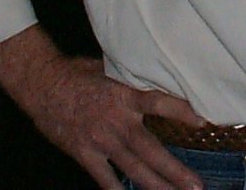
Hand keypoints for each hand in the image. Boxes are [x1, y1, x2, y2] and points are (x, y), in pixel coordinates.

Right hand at [0, 26, 204, 189]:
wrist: (42, 85)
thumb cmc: (77, 72)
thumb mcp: (109, 68)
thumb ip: (131, 79)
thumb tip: (154, 74)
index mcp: (125, 96)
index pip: (159, 103)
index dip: (181, 112)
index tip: (203, 122)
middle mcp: (117, 121)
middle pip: (151, 150)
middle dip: (175, 170)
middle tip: (196, 185)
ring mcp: (101, 140)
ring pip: (133, 169)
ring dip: (156, 185)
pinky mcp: (85, 153)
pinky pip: (104, 178)